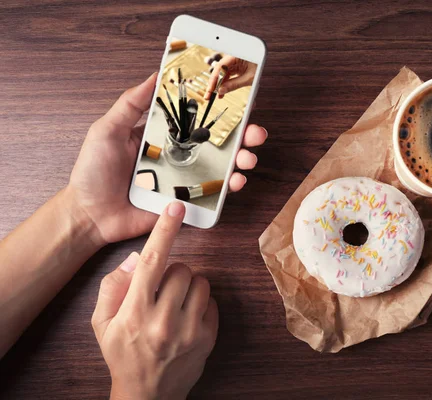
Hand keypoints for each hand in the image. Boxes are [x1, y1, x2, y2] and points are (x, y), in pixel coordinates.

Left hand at [68, 73, 267, 245]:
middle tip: (255, 132)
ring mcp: (183, 179)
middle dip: (243, 136)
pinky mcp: (185, 202)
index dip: (220, 112)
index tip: (240, 103)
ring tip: (248, 158)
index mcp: (161, 136)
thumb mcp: (106, 130)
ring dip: (242, 160)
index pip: (196, 120)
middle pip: (217, 143)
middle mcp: (177, 155)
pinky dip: (229, 187)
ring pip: (221, 167)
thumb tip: (155, 76)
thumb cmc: (93, 173)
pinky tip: (236, 181)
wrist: (90, 214)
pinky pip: (212, 194)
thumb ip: (130, 104)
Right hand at [91, 202, 217, 399]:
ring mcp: (189, 331)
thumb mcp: (102, 323)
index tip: (176, 207)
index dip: (164, 230)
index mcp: (135, 312)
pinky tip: (187, 316)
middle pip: (181, 269)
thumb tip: (137, 258)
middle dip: (173, 272)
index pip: (152, 261)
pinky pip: (213, 302)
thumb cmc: (122, 354)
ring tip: (175, 303)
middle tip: (162, 290)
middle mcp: (164, 320)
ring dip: (189, 285)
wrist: (146, 395)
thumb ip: (113, 286)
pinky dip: (202, 303)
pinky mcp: (208, 338)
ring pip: (201, 282)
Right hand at [205, 55, 256, 98]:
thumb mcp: (249, 79)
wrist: (266, 66)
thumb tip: (222, 91)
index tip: (211, 89)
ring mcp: (233, 63)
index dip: (214, 79)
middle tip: (208, 95)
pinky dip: (224, 84)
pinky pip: (226, 76)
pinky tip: (221, 92)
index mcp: (236, 56)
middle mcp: (232, 58)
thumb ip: (234, 85)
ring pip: (221, 74)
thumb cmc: (260, 68)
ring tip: (215, 96)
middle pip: (219, 71)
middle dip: (213, 84)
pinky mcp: (235, 67)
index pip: (220, 67)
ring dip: (218, 85)